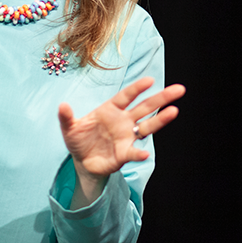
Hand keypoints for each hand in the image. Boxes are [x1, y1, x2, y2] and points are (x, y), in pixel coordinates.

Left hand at [58, 77, 184, 204]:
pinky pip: (134, 152)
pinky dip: (138, 153)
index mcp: (110, 110)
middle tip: (179, 89)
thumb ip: (66, 117)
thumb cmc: (78, 140)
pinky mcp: (124, 153)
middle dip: (162, 98)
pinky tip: (143, 153)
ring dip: (160, 119)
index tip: (150, 80)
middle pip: (145, 107)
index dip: (137, 88)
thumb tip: (62, 106)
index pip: (126, 96)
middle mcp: (123, 121)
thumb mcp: (69, 128)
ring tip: (174, 111)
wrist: (82, 162)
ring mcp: (127, 136)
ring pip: (147, 125)